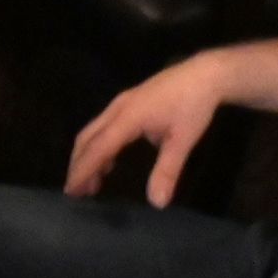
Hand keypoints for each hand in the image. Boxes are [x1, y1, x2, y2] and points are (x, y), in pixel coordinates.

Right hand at [66, 54, 227, 204]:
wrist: (205, 74)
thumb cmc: (194, 106)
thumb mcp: (183, 140)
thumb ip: (168, 171)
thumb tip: (157, 203)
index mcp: (128, 117)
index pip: (99, 147)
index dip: (83, 170)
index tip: (72, 190)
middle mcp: (118, 108)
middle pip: (87, 137)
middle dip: (79, 165)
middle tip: (77, 192)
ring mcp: (121, 103)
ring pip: (93, 131)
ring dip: (88, 156)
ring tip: (91, 184)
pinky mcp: (128, 102)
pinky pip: (103, 126)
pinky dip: (99, 147)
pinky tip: (109, 163)